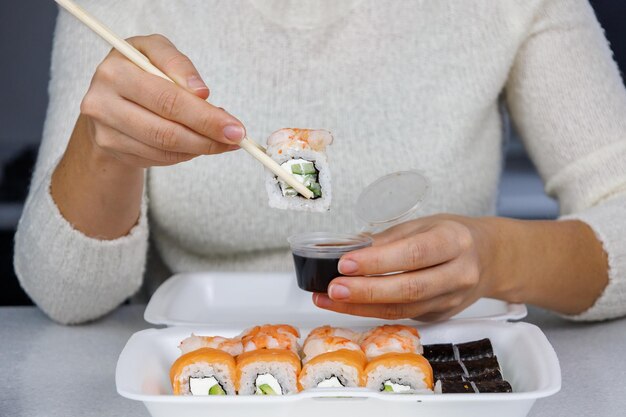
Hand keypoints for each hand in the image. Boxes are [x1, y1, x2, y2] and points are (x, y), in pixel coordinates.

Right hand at [80, 34, 244, 167]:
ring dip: (202, 146)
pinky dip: (185, 153)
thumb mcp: (157, 54)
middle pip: (166, 126)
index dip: (201, 111)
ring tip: (224, 141)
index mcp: (116, 69)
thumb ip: (179, 66)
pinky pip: (159, 157)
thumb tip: (202, 94)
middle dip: (208, 132)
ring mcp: (105, 127)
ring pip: (165, 145)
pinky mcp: (111, 148)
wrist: (107, 100)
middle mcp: (103, 98)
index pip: (166, 95)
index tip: (230, 121)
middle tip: (236, 137)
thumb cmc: (139, 72)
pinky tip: (198, 144)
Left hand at [313, 215, 497, 320]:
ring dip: (361, 307)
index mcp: (454, 241)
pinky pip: (403, 315)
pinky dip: (372, 312)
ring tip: (329, 299)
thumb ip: (389, 239)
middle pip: (409, 288)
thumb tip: (347, 251)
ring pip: (402, 308)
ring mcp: (452, 299)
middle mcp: (458, 273)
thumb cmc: (452, 235)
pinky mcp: (441, 315)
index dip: (378, 261)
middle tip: (333, 288)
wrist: (489, 258)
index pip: (414, 254)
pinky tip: (348, 306)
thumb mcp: (424, 225)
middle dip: (366, 291)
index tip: (345, 263)